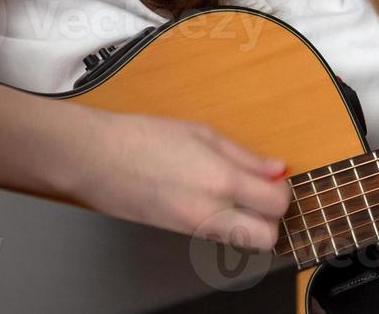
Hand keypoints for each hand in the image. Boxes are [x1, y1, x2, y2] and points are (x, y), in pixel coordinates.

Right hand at [65, 107, 292, 250]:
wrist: (96, 160)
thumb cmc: (141, 139)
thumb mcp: (201, 134)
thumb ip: (245, 156)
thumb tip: (276, 168)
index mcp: (220, 181)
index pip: (277, 203)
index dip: (282, 189)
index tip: (273, 178)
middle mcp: (211, 213)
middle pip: (268, 238)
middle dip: (272, 219)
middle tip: (261, 194)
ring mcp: (195, 230)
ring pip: (243, 244)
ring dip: (250, 224)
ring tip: (235, 196)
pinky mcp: (180, 237)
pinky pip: (218, 239)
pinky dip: (225, 225)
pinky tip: (209, 200)